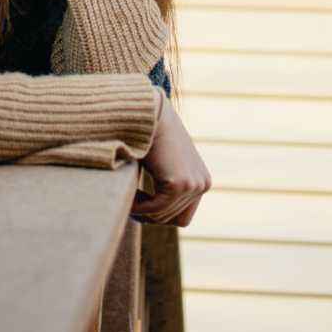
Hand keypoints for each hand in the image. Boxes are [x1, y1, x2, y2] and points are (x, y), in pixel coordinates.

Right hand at [130, 88, 211, 226]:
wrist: (149, 112)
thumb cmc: (150, 135)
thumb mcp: (164, 163)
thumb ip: (165, 182)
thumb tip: (151, 213)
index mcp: (201, 180)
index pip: (182, 215)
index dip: (159, 215)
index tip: (139, 207)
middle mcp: (203, 184)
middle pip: (174, 219)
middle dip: (151, 215)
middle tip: (131, 206)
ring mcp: (193, 185)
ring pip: (162, 215)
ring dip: (142, 211)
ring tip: (128, 197)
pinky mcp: (179, 184)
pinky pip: (155, 209)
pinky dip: (139, 208)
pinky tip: (129, 197)